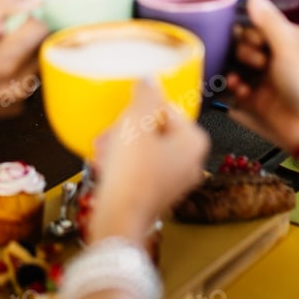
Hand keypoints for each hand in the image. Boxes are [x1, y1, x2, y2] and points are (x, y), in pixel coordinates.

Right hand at [0, 0, 48, 118]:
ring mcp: (16, 99)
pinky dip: (15, 68)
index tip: (4, 18)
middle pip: (42, 46)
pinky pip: (26, 77)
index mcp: (8, 62)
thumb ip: (4, 2)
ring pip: (36, 61)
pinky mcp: (12, 107)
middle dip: (23, 34)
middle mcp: (19, 85)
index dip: (25, 16)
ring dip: (20, 50)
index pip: (42, 27)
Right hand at [89, 80, 209, 245]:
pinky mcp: (156, 196)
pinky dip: (121, 165)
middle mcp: (191, 163)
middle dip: (126, 129)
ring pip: (144, 150)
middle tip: (111, 133)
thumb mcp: (136, 121)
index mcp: (195, 141)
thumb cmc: (133, 173)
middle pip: (154, 130)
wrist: (118, 219)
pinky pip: (138, 170)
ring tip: (103, 150)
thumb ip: (145, 94)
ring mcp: (175, 182)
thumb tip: (149, 79)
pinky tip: (105, 165)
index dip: (140, 109)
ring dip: (119, 146)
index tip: (125, 116)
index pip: (167, 109)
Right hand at [228, 0, 298, 151]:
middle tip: (255, 53)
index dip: (258, 25)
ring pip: (243, 63)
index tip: (256, 31)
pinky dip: (235, 85)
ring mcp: (272, 79)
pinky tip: (238, 84)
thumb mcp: (292, 45)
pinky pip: (239, 88)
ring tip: (245, 69)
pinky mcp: (261, 100)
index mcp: (298, 40)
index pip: (269, 23)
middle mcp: (284, 58)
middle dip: (247, 45)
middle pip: (252, 42)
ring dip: (238, 63)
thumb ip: (270, 21)